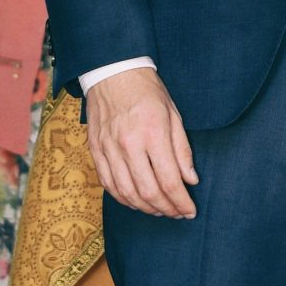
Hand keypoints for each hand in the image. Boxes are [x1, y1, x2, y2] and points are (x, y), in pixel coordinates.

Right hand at [84, 67, 198, 217]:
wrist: (112, 72)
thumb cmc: (147, 91)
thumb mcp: (174, 114)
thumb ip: (182, 150)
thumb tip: (190, 179)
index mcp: (153, 134)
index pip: (169, 180)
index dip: (181, 202)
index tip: (190, 211)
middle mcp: (129, 144)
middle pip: (148, 192)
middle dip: (166, 209)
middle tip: (177, 214)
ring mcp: (109, 149)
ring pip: (126, 193)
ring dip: (145, 208)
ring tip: (159, 210)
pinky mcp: (96, 150)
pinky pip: (108, 184)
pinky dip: (123, 198)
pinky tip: (136, 201)